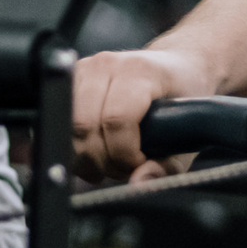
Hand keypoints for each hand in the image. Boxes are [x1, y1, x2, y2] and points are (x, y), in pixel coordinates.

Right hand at [73, 48, 219, 180]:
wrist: (178, 68)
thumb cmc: (183, 101)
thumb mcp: (185, 138)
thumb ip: (166, 168)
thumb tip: (138, 183)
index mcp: (141, 71)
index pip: (117, 119)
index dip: (123, 153)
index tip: (137, 164)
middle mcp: (109, 64)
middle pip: (85, 125)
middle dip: (101, 159)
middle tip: (120, 168)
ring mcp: (86, 68)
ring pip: (67, 124)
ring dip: (84, 155)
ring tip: (107, 161)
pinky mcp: (72, 78)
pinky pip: (60, 120)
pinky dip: (73, 145)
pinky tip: (93, 152)